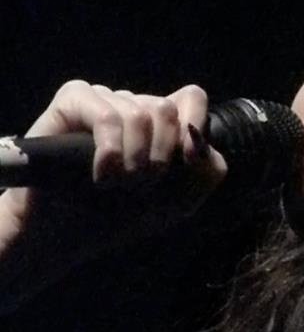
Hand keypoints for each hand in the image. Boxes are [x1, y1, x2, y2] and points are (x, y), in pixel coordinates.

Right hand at [0, 80, 226, 306]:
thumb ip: (204, 175)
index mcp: (158, 124)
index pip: (191, 98)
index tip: (187, 160)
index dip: (195, 123)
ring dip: (133, 160)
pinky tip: (102, 174)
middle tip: (140, 184)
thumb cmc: (116, 217)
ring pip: (138, 114)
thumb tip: (209, 149)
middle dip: (160, 155)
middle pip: (166, 108)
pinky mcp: (73, 102)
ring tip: (116, 185)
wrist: (65, 233)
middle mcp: (132, 106)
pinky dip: (111, 150)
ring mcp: (102, 101)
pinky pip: (105, 115)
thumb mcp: (174, 204)